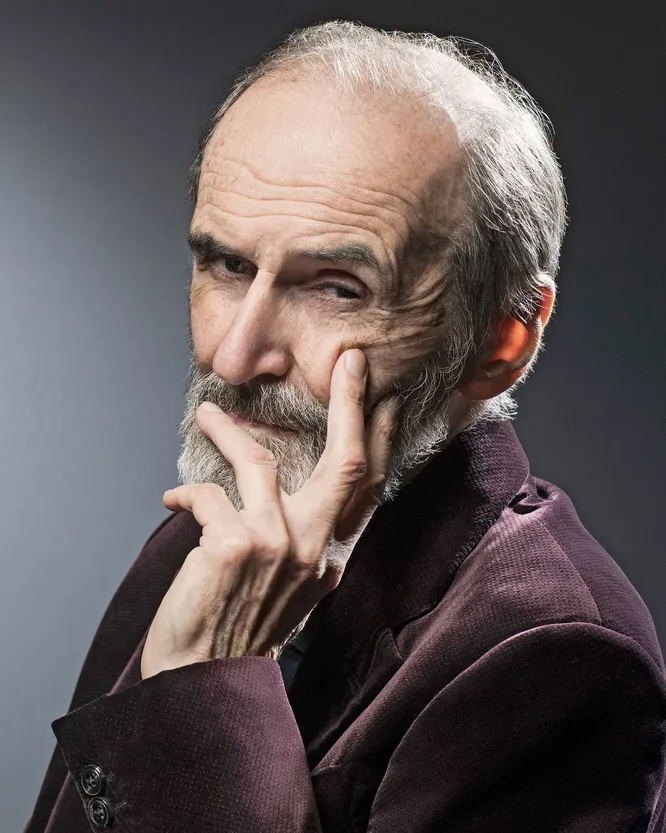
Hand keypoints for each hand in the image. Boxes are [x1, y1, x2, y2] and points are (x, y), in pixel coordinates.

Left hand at [141, 350, 400, 677]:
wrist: (203, 683)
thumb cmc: (237, 632)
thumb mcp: (286, 590)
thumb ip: (299, 545)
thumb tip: (284, 500)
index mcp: (329, 559)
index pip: (365, 490)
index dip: (378, 439)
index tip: (384, 400)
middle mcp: (315, 551)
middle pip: (349, 464)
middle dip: (353, 406)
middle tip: (351, 363)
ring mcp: (279, 547)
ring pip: (263, 462)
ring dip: (229, 432)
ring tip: (207, 414)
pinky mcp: (237, 546)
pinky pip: (210, 494)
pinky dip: (187, 493)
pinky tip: (173, 501)